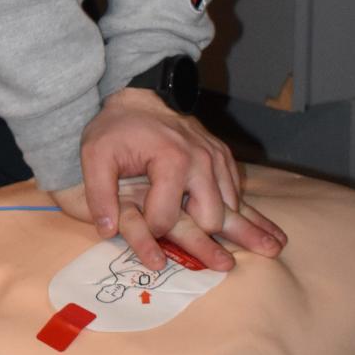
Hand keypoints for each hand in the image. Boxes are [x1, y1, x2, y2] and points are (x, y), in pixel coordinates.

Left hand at [50, 88, 286, 272]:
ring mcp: (216, 157)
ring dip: (232, 228)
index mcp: (171, 160)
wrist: (139, 98)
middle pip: (212, 219)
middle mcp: (201, 160)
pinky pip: (236, 191)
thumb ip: (99, 194)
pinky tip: (237, 222)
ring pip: (233, 208)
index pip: (166, 219)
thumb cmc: (116, 129)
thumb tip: (106, 231)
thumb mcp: (95, 155)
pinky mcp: (223, 156)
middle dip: (202, 239)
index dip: (151, 232)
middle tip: (205, 257)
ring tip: (260, 250)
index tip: (141, 230)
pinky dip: (233, 208)